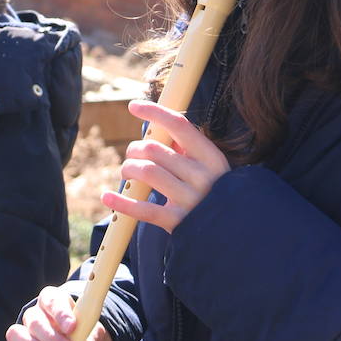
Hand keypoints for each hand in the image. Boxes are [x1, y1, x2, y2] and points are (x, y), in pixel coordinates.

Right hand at [2, 285, 112, 340]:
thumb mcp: (98, 338)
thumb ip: (94, 339)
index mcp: (55, 304)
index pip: (51, 300)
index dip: (59, 311)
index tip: (72, 326)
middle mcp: (37, 317)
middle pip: (34, 319)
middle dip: (50, 336)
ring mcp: (26, 339)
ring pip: (15, 334)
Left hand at [105, 100, 230, 233]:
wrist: (234, 234)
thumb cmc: (213, 193)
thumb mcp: (208, 167)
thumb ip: (186, 147)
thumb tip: (159, 126)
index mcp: (211, 157)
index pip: (179, 125)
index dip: (154, 112)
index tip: (134, 105)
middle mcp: (203, 176)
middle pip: (154, 149)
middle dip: (134, 149)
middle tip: (131, 156)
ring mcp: (191, 199)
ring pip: (146, 171)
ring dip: (128, 169)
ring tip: (127, 173)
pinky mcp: (178, 221)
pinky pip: (143, 209)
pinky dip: (121, 202)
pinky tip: (107, 196)